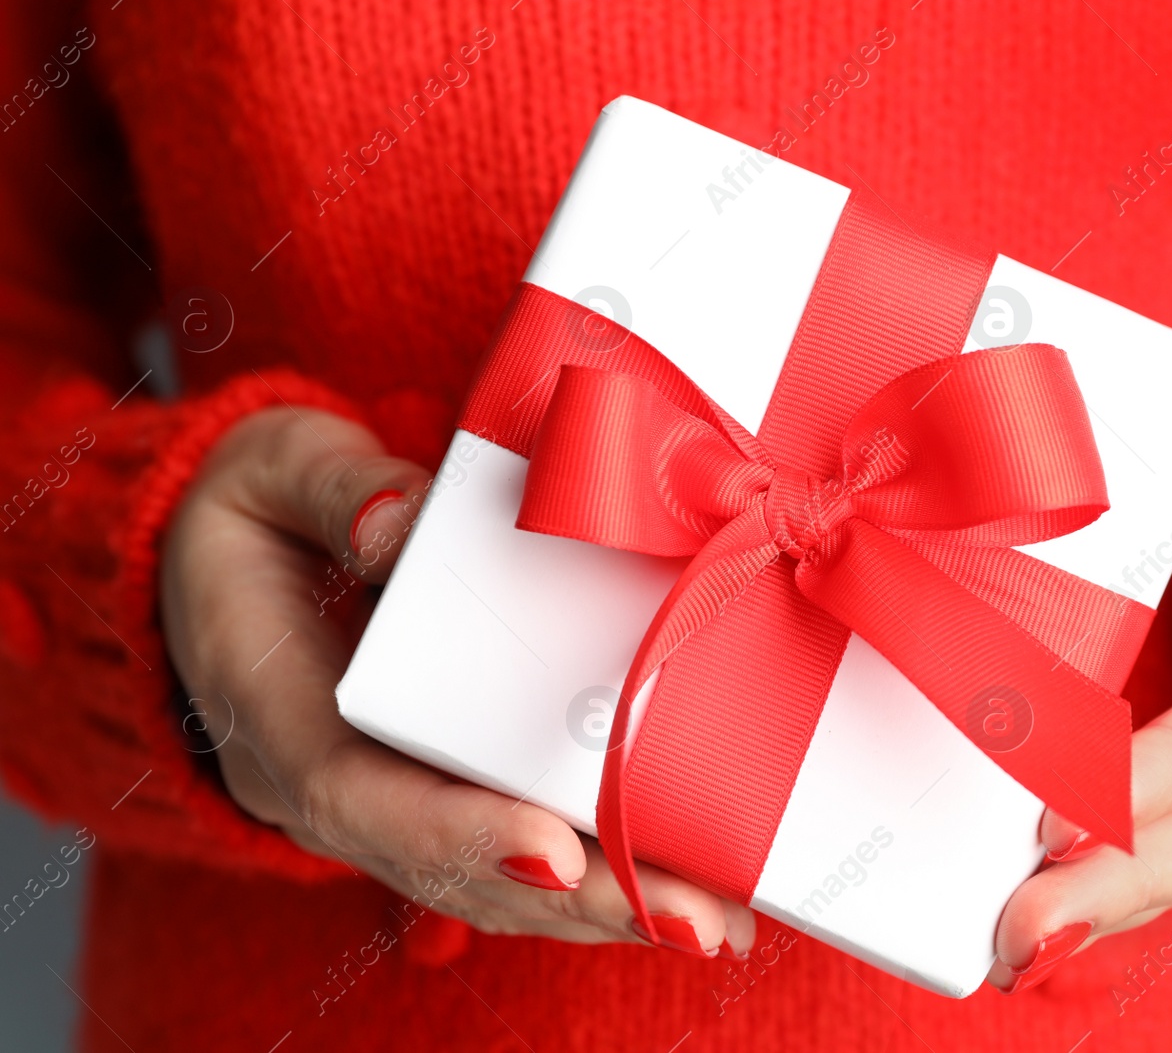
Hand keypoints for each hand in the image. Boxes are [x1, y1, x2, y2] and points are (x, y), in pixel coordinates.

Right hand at [160, 406, 754, 957]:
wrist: (230, 555)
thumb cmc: (259, 509)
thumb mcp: (275, 471)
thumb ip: (337, 493)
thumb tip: (400, 524)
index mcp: (272, 712)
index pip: (360, 795)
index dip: (458, 833)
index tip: (556, 853)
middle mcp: (330, 785)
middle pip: (453, 868)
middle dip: (580, 900)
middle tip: (696, 924)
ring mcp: (386, 799)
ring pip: (494, 882)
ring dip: (608, 908)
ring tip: (715, 925)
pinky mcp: (438, 787)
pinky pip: (516, 850)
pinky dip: (600, 876)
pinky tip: (685, 890)